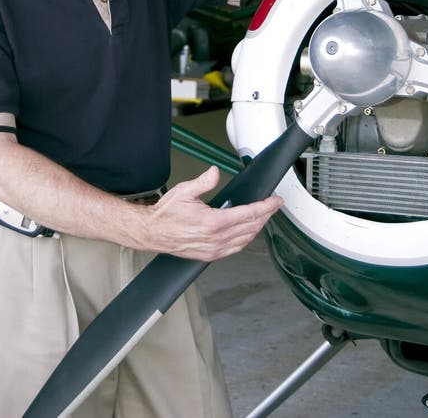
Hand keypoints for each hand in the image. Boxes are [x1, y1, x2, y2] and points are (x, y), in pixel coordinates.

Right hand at [145, 165, 281, 261]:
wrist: (152, 233)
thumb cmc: (166, 214)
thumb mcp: (184, 191)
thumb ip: (203, 182)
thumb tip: (215, 172)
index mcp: (213, 222)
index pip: (248, 214)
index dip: (265, 207)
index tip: (275, 201)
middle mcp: (216, 238)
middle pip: (251, 228)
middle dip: (266, 215)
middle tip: (273, 206)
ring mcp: (214, 249)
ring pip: (246, 240)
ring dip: (258, 228)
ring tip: (263, 216)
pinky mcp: (210, 255)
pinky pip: (235, 249)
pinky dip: (246, 240)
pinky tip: (248, 233)